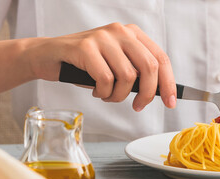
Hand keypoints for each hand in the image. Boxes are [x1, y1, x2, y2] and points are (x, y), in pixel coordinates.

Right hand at [26, 23, 175, 110]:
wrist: (49, 57)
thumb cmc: (86, 65)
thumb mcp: (117, 65)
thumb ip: (138, 73)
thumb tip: (161, 92)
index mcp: (133, 34)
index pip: (161, 58)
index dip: (168, 83)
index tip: (170, 102)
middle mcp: (120, 31)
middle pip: (149, 67)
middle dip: (148, 93)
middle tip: (138, 106)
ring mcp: (102, 37)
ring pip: (128, 77)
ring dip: (119, 96)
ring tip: (108, 95)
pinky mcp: (85, 47)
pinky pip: (106, 79)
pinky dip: (103, 92)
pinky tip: (96, 90)